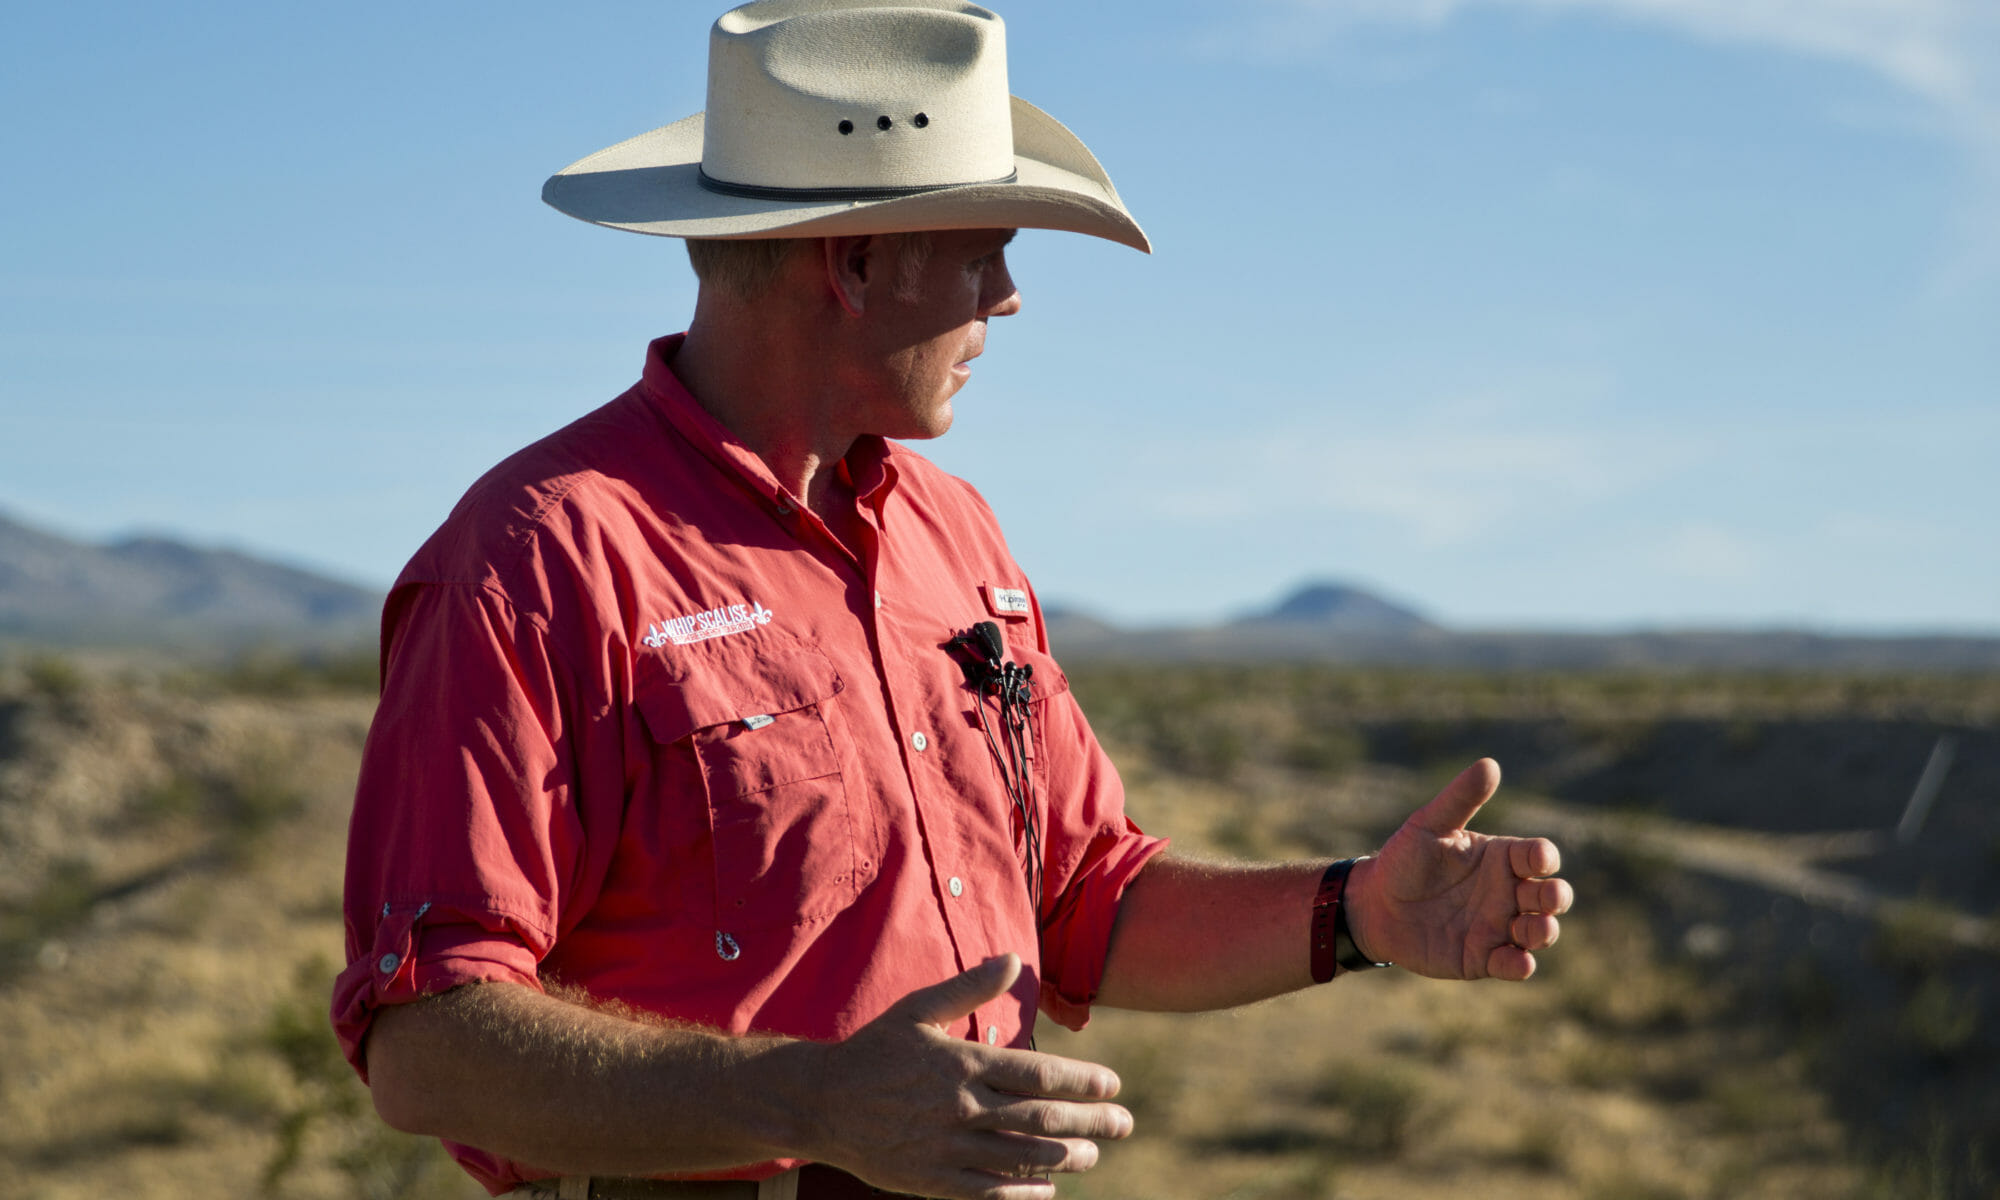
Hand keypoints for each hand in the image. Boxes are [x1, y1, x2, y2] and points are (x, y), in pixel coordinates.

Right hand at [802, 954, 1132, 1199]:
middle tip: (1126, 1123)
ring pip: (1019, 1157)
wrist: (819, 1102)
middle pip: (1039, 1118)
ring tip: (1095, 1154)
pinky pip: (986, 1191)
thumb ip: (969, 988)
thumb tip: (1012, 959)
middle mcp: (961, 1107)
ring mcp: (946, 1148)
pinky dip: (1021, 1191)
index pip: (1038, 1074)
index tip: (1113, 1084)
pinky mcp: (930, 1180)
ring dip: (1064, 1158)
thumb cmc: (874, 1050)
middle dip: (1090, 1121)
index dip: (1081, 1081)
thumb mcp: (918, 1010)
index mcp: (963, 1063)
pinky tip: (1046, 1189)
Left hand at [1343, 759, 1571, 981]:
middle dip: (1557, 897)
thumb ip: (1460, 799)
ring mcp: (1499, 926)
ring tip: (1532, 929)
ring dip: (1544, 931)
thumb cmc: (1404, 860)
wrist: (1374, 905)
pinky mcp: (1483, 957)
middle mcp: (1508, 892)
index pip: (1539, 855)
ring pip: (1539, 931)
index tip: (1537, 860)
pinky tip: (1517, 961)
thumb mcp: (1428, 825)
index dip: (1545, 857)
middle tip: (1547, 898)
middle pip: (1551, 895)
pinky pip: (1512, 965)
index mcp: (1502, 857)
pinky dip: (1520, 965)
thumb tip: (1490, 764)